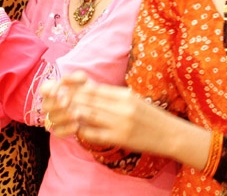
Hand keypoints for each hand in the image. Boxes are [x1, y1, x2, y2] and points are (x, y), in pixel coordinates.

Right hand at [39, 71, 87, 135]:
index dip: (48, 91)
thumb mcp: (83, 82)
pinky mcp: (59, 131)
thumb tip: (65, 78)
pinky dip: (66, 130)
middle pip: (46, 106)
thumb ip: (76, 77)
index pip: (43, 90)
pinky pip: (58, 132)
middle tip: (68, 102)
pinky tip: (76, 125)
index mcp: (51, 91)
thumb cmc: (85, 91)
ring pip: (51, 120)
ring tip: (77, 114)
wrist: (94, 108)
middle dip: (56, 104)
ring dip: (63, 117)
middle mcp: (49, 106)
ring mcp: (53, 119)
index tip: (58, 91)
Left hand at [41, 71, 168, 155]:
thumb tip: (88, 89)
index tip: (62, 89)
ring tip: (61, 113)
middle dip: (70, 100)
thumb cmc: (150, 115)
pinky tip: (75, 130)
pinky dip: (83, 131)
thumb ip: (112, 95)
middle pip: (88, 100)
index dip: (75, 89)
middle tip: (55, 100)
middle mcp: (121, 106)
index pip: (93, 89)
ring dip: (73, 114)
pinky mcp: (120, 138)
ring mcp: (120, 123)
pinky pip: (95, 134)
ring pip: (89, 115)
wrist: (171, 133)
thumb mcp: (132, 99)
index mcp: (123, 95)